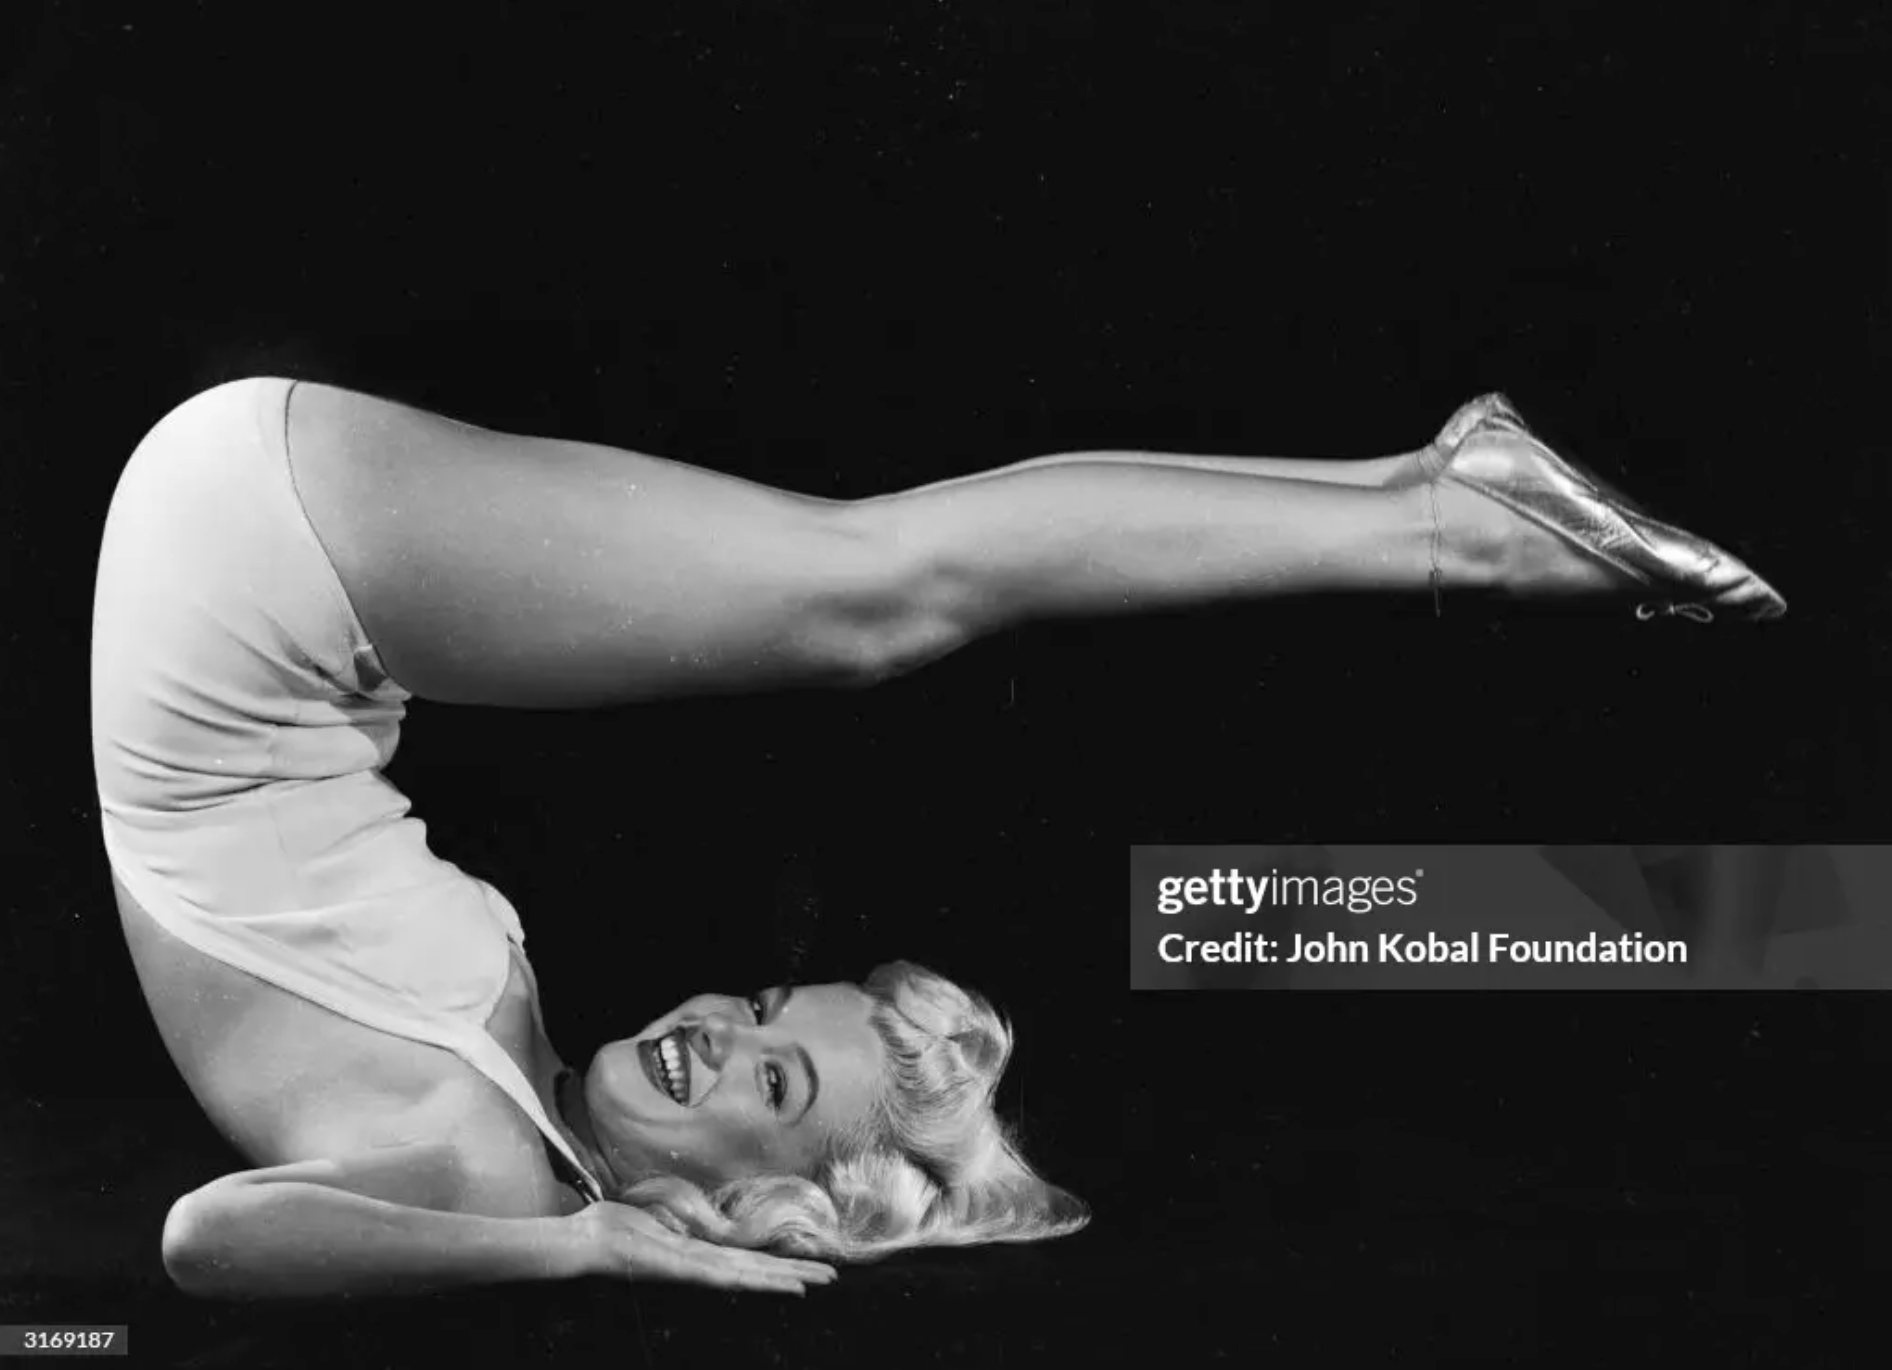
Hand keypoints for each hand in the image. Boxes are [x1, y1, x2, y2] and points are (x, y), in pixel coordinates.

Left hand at [569, 1201, 837, 1295]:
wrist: (582, 1242)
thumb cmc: (610, 1229)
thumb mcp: (651, 1218)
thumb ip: (675, 1221)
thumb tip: (691, 1213)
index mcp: (695, 1254)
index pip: (745, 1260)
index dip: (777, 1264)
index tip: (806, 1265)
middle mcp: (699, 1266)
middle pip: (755, 1269)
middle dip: (792, 1273)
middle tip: (830, 1277)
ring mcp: (690, 1269)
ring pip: (745, 1274)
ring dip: (781, 1279)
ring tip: (813, 1284)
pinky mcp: (679, 1268)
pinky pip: (719, 1275)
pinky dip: (750, 1280)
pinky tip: (769, 1282)